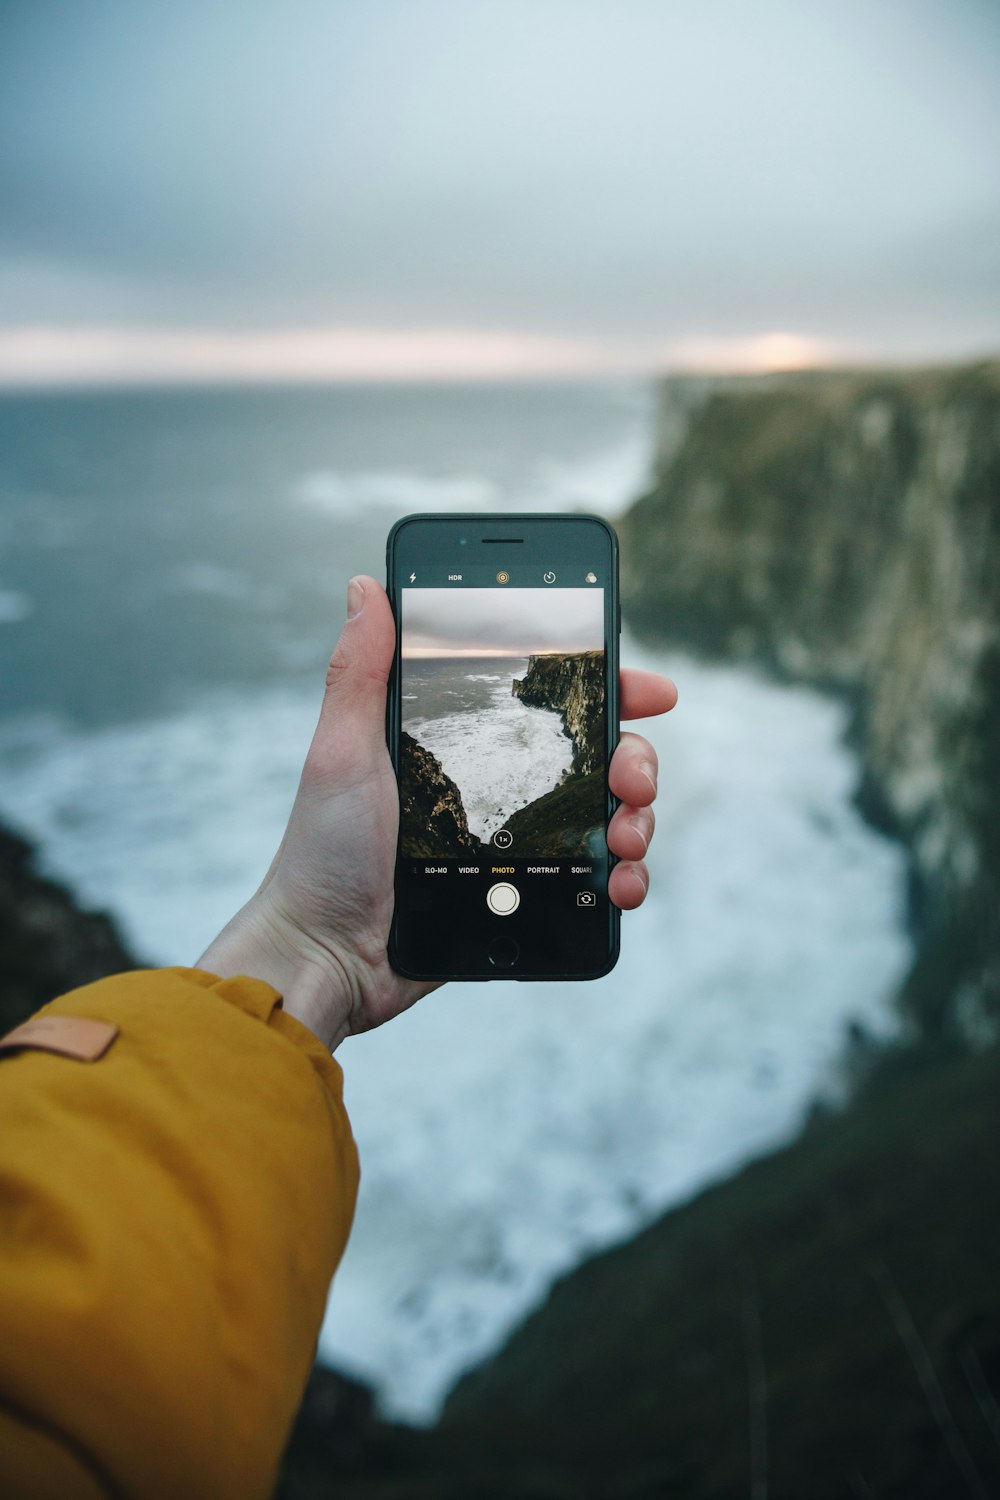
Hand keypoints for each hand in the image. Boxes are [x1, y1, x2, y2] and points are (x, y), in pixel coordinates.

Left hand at [198, 576, 676, 1049]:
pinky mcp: (527, 895)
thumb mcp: (342, 750)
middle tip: (629, 777)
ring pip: (612, 817)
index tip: (648, 688)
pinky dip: (624, 880)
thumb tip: (365, 587)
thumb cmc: (323, 850)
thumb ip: (359, 671)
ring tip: (626, 837)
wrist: (328, 953)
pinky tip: (620, 885)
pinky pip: (597, 883)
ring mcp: (521, 844)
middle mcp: (501, 788)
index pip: (550, 703)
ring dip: (639, 819)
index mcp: (465, 744)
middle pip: (599, 757)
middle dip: (636, 758)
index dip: (607, 688)